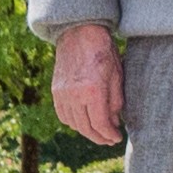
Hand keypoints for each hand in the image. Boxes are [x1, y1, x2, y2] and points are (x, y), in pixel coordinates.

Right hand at [52, 21, 124, 143]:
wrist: (80, 33)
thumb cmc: (103, 51)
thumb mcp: (117, 75)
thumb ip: (115, 102)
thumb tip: (114, 123)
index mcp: (92, 90)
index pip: (100, 123)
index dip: (110, 135)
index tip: (117, 138)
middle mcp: (74, 94)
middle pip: (86, 128)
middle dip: (99, 137)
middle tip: (109, 139)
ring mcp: (62, 93)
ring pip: (73, 124)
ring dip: (86, 131)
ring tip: (98, 131)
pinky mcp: (56, 90)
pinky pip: (63, 115)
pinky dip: (73, 122)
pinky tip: (83, 121)